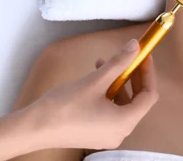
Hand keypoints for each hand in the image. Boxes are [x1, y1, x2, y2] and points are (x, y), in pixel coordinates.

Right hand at [28, 39, 158, 149]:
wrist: (33, 128)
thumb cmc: (64, 106)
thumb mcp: (95, 80)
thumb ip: (119, 62)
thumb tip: (135, 46)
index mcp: (125, 122)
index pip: (149, 95)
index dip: (148, 72)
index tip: (143, 55)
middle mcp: (120, 132)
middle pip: (137, 100)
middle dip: (133, 75)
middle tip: (128, 56)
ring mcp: (107, 135)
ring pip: (122, 104)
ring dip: (117, 82)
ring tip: (103, 64)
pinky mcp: (95, 133)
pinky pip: (110, 111)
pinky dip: (107, 93)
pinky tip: (95, 78)